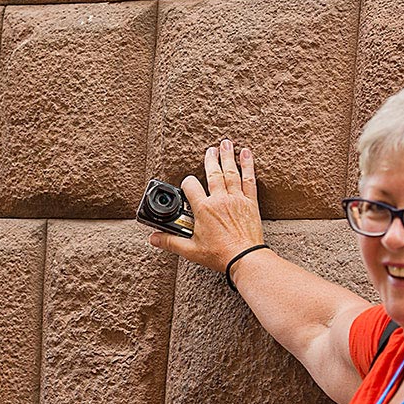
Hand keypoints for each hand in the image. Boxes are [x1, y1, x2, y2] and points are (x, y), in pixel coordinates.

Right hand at [148, 138, 267, 272]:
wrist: (245, 259)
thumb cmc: (219, 255)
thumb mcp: (190, 250)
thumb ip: (170, 242)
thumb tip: (153, 238)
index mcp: (203, 209)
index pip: (190, 187)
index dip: (186, 183)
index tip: (187, 184)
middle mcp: (220, 200)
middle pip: (213, 173)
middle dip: (210, 159)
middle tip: (210, 149)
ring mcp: (236, 199)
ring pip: (231, 172)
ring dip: (227, 157)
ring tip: (225, 144)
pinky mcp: (250, 203)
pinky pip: (249, 180)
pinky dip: (248, 165)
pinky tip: (246, 154)